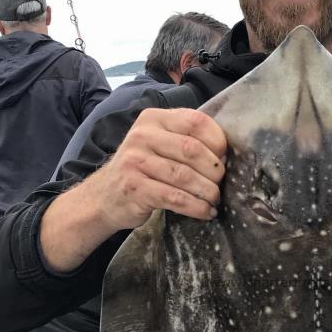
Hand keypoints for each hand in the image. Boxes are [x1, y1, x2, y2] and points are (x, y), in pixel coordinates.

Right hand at [91, 107, 226, 232]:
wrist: (105, 196)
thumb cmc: (142, 169)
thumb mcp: (159, 144)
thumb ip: (186, 140)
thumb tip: (226, 154)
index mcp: (154, 119)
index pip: (195, 121)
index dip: (217, 141)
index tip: (225, 158)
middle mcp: (142, 136)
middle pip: (192, 149)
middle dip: (214, 170)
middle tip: (220, 183)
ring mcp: (136, 162)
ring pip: (185, 176)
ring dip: (208, 192)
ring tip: (215, 200)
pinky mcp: (135, 188)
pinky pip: (175, 198)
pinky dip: (196, 207)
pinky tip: (206, 212)